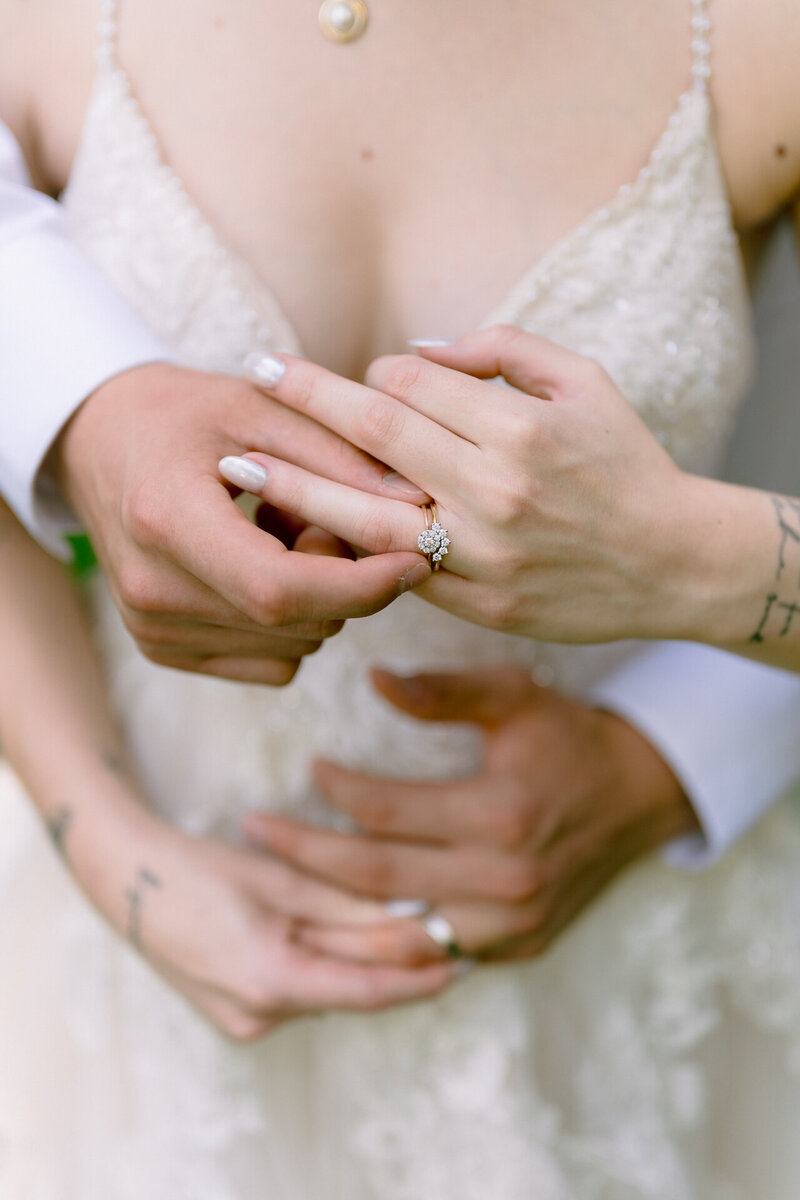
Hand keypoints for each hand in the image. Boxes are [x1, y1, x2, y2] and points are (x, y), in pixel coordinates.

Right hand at [52, 362, 430, 683]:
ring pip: (294, 648)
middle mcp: (151, 590)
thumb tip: (415, 504)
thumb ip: (336, 452)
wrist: (98, 442)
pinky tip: (262, 564)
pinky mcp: (161, 649)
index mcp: (166, 522)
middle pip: (295, 623)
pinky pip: (271, 663)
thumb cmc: (181, 413)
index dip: (361, 586)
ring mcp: (151, 629)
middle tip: (321, 515)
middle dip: (344, 579)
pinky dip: (291, 624)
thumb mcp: (258, 406)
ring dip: (318, 599)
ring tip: (281, 531)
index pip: (280, 590)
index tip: (416, 560)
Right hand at [85, 814, 454, 1041]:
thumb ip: (346, 905)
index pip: (365, 992)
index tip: (461, 963)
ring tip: (403, 925)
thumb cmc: (200, 867)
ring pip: (325, 990)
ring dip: (359, 961)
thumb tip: (413, 915)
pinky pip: (300, 991)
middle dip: (394, 964)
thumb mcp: (280, 879)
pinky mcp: (237, 1011)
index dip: (418, 980)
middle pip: (347, 990)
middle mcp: (257, 1015)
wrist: (125, 879)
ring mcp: (243, 1019)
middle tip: (445, 933)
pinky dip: (326, 965)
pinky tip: (345, 934)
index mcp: (268, 981)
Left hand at [217, 329, 699, 643]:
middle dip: (305, 400)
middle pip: (373, 435)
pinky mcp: (479, 607)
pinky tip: (302, 533)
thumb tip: (418, 349)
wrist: (674, 563)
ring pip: (367, 516)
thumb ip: (502, 351)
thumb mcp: (584, 383)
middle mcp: (494, 491)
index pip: (410, 384)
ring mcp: (482, 556)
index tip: (353, 375)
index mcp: (519, 428)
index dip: (371, 372)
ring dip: (294, 487)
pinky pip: (398, 573)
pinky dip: (349, 549)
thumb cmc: (625, 463)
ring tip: (237, 468)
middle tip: (252, 375)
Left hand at [243, 666, 699, 964]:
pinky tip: (342, 923)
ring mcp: (512, 925)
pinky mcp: (519, 948)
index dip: (336, 790)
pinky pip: (435, 954)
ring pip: (397, 932)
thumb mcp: (516, 697)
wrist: (641, 795)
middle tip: (253, 829)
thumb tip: (374, 680)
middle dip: (303, 854)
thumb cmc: (570, 736)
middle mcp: (504, 881)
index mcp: (499, 814)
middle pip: (375, 878)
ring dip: (331, 914)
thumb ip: (444, 690)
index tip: (308, 767)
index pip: (386, 812)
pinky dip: (386, 941)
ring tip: (274, 889)